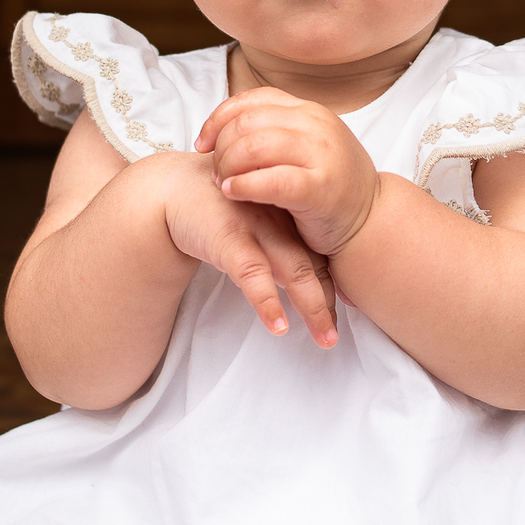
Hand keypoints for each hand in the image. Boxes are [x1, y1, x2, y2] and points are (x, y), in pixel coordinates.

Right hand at [160, 151, 337, 348]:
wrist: (172, 188)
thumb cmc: (217, 208)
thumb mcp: (252, 221)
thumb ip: (276, 246)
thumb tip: (302, 283)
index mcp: (286, 217)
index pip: (318, 254)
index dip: (336, 282)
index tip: (352, 307)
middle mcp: (278, 221)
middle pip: (313, 265)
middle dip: (328, 303)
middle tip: (336, 336)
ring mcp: (256, 228)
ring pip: (293, 270)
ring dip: (311, 306)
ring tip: (324, 336)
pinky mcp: (228, 238)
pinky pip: (252, 273)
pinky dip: (268, 300)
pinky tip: (278, 325)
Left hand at [195, 88, 379, 259]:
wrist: (371, 222)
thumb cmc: (329, 187)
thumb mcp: (304, 148)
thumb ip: (273, 133)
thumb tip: (221, 129)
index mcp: (309, 111)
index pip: (252, 100)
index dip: (218, 119)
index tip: (203, 144)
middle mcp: (317, 125)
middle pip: (247, 122)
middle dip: (221, 147)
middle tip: (214, 172)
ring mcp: (322, 155)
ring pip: (255, 146)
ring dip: (228, 166)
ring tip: (223, 184)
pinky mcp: (321, 188)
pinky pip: (272, 180)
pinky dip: (244, 185)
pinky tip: (232, 193)